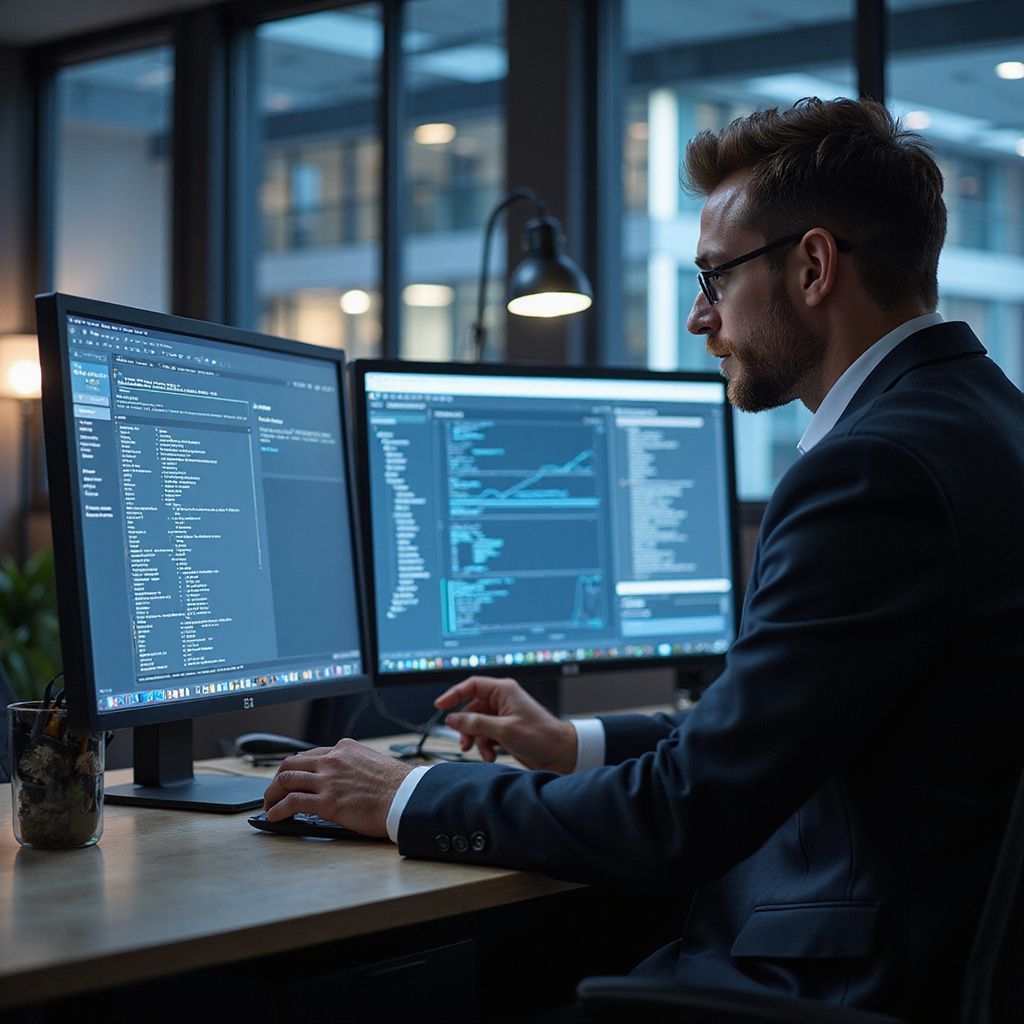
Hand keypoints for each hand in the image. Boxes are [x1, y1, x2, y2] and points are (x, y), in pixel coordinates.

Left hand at [262, 739, 412, 837]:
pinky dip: (277, 810)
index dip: (296, 769)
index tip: (291, 778)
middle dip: (278, 778)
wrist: (406, 797)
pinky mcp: (327, 802)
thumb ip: (353, 765)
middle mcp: (332, 760)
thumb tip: (345, 777)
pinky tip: (274, 817)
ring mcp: (328, 780)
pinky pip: (291, 803)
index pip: (309, 755)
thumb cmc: (397, 784)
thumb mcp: (373, 762)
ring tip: (268, 805)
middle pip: (291, 763)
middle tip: (274, 791)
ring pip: (286, 780)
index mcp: (344, 748)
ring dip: (272, 794)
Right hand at [436, 676, 576, 773]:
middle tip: (464, 742)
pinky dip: (485, 746)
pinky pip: (486, 735)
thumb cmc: (540, 736)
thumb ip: (475, 723)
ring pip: (477, 724)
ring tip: (483, 753)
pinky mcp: (506, 731)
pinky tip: (491, 757)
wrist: (561, 754)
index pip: (472, 685)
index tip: (440, 706)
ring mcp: (504, 716)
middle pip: (471, 708)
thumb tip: (452, 719)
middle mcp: (503, 701)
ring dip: (476, 740)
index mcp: (504, 691)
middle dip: (467, 727)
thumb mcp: (503, 730)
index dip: (454, 694)